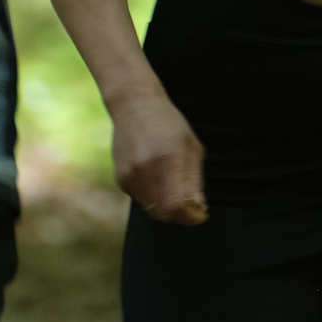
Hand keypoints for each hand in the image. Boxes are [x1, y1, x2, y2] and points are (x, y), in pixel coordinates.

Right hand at [110, 90, 206, 223]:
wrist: (134, 105)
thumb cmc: (168, 123)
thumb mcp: (192, 146)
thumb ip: (194, 180)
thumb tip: (198, 208)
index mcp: (166, 160)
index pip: (175, 206)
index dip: (190, 217)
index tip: (200, 214)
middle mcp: (144, 170)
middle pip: (162, 214)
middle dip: (180, 215)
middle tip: (191, 206)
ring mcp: (129, 175)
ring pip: (151, 209)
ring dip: (166, 206)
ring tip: (175, 188)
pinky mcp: (120, 178)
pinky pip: (140, 199)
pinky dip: (153, 197)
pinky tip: (157, 177)